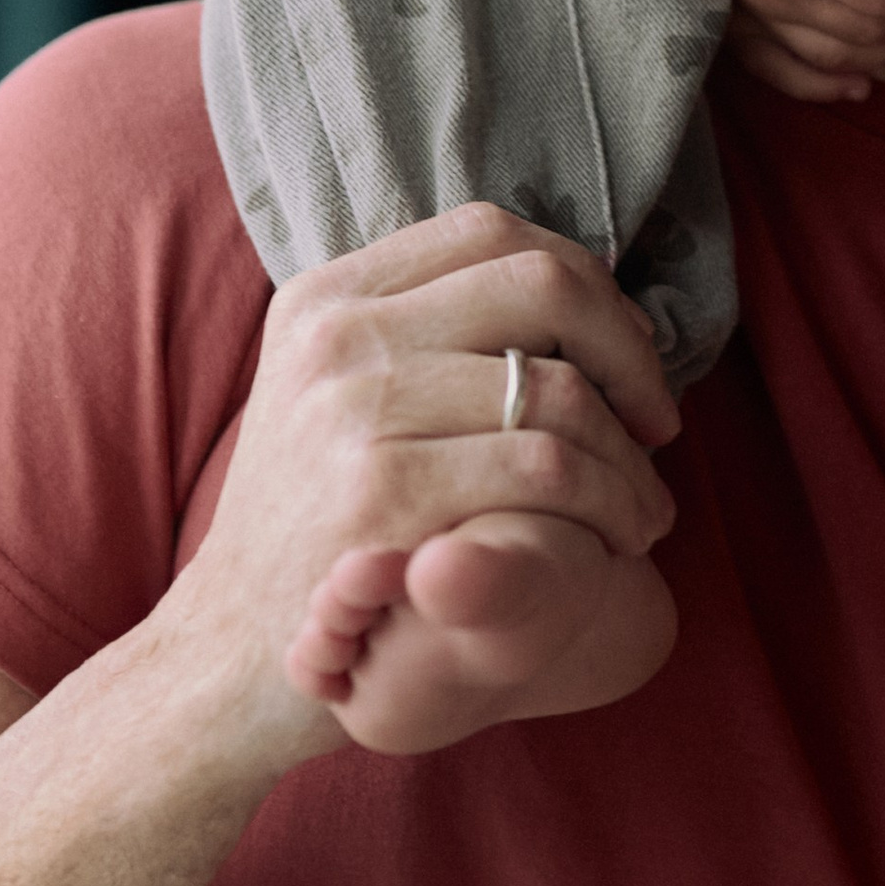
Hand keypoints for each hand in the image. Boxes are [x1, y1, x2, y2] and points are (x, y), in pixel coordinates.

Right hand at [163, 204, 679, 763]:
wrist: (228, 654)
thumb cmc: (317, 526)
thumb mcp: (339, 395)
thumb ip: (432, 332)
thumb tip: (587, 291)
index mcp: (328, 295)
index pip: (496, 231)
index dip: (589, 288)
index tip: (624, 358)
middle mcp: (336, 335)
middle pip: (544, 283)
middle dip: (630, 352)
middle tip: (656, 422)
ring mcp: (352, 408)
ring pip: (559, 387)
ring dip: (629, 456)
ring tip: (645, 507)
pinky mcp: (378, 493)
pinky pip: (544, 465)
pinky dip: (608, 500)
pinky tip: (617, 538)